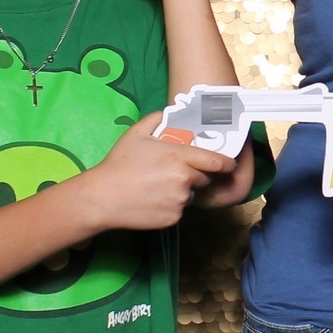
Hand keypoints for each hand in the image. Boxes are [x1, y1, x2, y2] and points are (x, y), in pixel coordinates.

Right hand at [83, 112, 236, 229]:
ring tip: (157, 187)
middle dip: (194, 175)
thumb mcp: (135, 134)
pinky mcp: (174, 218)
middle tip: (173, 172)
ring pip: (190, 195)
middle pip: (204, 178)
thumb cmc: (118, 164)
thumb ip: (155, 119)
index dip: (226, 163)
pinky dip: (171, 206)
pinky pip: (179, 210)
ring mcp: (180, 201)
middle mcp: (184, 180)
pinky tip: (152, 200)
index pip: (217, 162)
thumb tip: (166, 113)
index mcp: (179, 157)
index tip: (229, 164)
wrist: (102, 198)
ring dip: (182, 191)